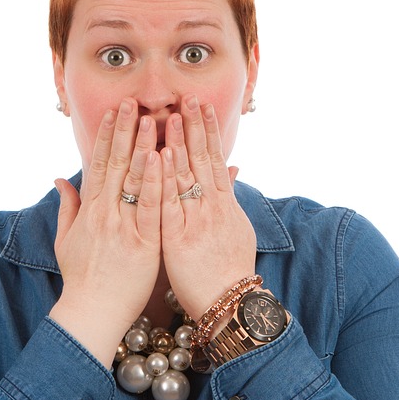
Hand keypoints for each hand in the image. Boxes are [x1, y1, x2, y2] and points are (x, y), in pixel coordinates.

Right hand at [49, 98, 161, 366]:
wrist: (92, 312)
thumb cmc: (81, 278)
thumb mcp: (66, 240)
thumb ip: (67, 206)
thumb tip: (60, 178)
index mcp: (89, 210)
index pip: (99, 164)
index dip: (106, 136)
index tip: (114, 113)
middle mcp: (105, 213)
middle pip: (116, 164)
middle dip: (124, 131)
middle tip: (133, 102)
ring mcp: (123, 226)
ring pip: (133, 179)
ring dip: (142, 146)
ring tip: (151, 119)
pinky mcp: (143, 242)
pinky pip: (150, 206)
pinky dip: (155, 180)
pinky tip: (161, 157)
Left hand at [160, 94, 256, 319]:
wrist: (230, 303)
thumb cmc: (229, 268)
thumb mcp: (237, 228)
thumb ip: (229, 198)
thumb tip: (232, 170)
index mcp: (223, 204)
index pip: (213, 159)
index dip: (207, 131)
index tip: (200, 106)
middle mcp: (212, 207)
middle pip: (203, 159)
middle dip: (196, 126)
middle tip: (189, 96)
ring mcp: (197, 221)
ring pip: (188, 175)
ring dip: (180, 143)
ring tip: (174, 114)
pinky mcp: (180, 238)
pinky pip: (170, 204)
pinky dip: (166, 179)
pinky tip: (161, 156)